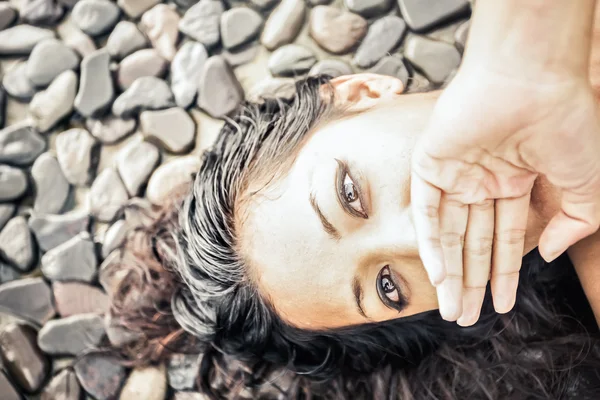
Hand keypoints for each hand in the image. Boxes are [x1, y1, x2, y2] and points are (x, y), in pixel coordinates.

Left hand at [411, 63, 599, 325]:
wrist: (533, 79)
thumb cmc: (566, 124)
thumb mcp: (587, 184)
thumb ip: (574, 223)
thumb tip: (545, 254)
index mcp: (518, 181)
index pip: (506, 237)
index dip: (505, 273)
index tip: (502, 305)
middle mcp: (484, 179)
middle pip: (473, 241)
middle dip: (472, 282)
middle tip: (466, 318)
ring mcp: (456, 172)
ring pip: (448, 232)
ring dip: (451, 273)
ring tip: (453, 311)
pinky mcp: (431, 163)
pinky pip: (425, 210)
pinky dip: (429, 243)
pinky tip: (438, 276)